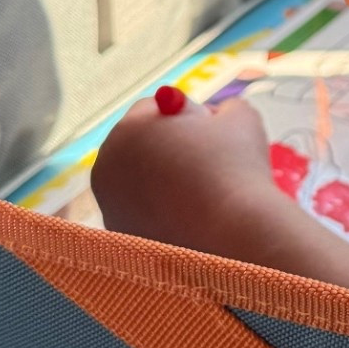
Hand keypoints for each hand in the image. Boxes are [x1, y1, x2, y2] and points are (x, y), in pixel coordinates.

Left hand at [92, 94, 274, 251]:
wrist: (234, 239)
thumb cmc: (236, 171)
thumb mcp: (241, 119)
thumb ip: (224, 109)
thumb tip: (217, 118)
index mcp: (130, 129)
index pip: (152, 109)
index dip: (185, 117)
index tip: (213, 135)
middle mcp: (107, 165)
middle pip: (140, 145)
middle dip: (169, 149)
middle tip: (210, 166)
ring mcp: (110, 205)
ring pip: (140, 181)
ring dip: (164, 182)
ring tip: (203, 197)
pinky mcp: (122, 237)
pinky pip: (143, 214)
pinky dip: (163, 214)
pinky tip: (192, 221)